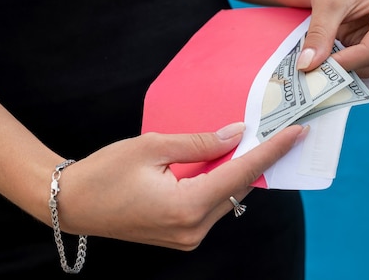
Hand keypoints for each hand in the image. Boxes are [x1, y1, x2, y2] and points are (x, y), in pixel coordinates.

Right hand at [55, 122, 306, 249]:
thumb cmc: (104, 172)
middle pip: (239, 187)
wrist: (71, 203)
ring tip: (253, 141)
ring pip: (227, 197)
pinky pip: (212, 206)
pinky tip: (224, 161)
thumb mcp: (153, 146)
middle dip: (260, 159)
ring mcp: (187, 237)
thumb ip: (200, 142)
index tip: (297, 133)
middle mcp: (193, 229)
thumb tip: (236, 134)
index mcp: (186, 206)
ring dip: (239, 170)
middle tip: (279, 131)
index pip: (241, 173)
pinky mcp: (181, 236)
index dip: (272, 151)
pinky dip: (221, 183)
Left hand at [297, 0, 368, 77]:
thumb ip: (319, 35)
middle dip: (343, 67)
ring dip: (343, 66)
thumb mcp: (327, 4)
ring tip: (318, 59)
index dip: (344, 63)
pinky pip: (364, 64)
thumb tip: (308, 66)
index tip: (315, 69)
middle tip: (312, 69)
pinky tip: (328, 55)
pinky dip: (345, 62)